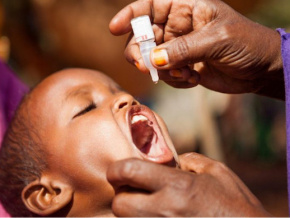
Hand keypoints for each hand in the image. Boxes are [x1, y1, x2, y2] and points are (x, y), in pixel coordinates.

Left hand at [106, 152, 269, 216]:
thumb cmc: (237, 206)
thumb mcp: (218, 172)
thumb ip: (190, 161)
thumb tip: (172, 160)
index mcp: (178, 186)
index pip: (129, 172)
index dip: (116, 169)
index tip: (117, 170)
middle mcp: (165, 211)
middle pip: (119, 204)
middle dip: (122, 195)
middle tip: (133, 189)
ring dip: (130, 212)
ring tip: (146, 204)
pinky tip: (157, 214)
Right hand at [110, 0, 283, 98]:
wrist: (260, 69)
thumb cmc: (246, 43)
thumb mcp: (216, 40)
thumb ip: (183, 48)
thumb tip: (152, 59)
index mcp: (186, 8)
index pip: (150, 5)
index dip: (130, 15)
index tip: (115, 28)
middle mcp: (179, 27)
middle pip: (144, 36)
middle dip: (141, 52)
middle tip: (145, 66)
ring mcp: (179, 48)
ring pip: (153, 59)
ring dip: (165, 71)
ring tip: (187, 74)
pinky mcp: (183, 67)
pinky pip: (166, 75)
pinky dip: (176, 81)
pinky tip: (194, 79)